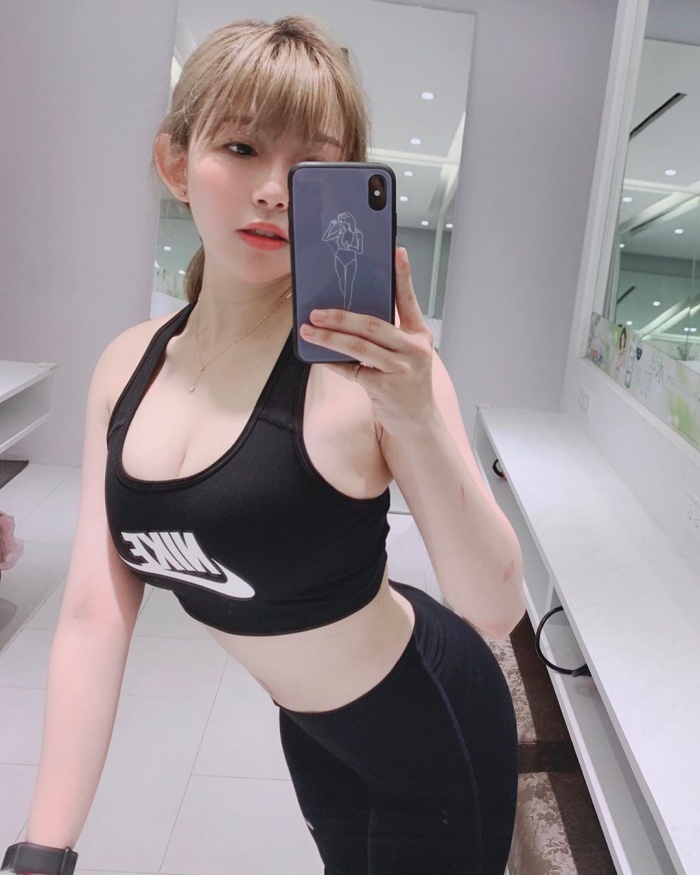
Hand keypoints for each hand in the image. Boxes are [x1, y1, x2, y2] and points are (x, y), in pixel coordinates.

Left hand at [299, 247, 434, 438]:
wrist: (418, 422)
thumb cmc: (407, 384)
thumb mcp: (406, 355)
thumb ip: (387, 336)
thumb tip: (349, 317)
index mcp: (420, 335)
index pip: (410, 300)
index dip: (403, 276)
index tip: (396, 252)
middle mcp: (415, 349)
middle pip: (373, 324)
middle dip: (341, 315)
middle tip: (316, 310)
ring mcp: (402, 369)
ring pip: (359, 346)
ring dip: (329, 337)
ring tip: (309, 330)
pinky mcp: (386, 388)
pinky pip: (352, 370)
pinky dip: (333, 363)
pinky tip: (318, 356)